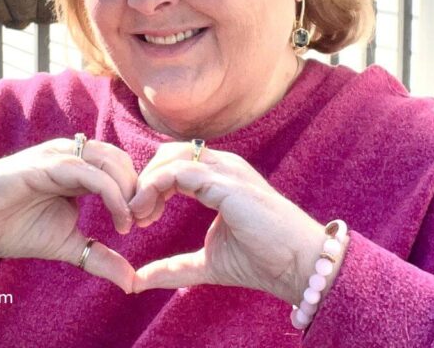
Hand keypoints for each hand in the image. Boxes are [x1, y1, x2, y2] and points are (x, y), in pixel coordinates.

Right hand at [0, 138, 136, 291]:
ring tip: (131, 222)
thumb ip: (100, 256)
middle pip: (123, 161)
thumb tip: (131, 281)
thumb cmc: (16, 227)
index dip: (139, 192)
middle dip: (139, 190)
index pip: (123, 167)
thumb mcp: (68, 245)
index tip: (146, 223)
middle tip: (144, 221)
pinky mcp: (45, 164)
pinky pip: (89, 172)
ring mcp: (59, 156)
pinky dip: (112, 194)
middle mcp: (72, 155)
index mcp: (80, 167)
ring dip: (129, 191)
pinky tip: (118, 220)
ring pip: (110, 161)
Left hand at [129, 143, 336, 303]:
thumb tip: (136, 281)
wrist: (297, 264)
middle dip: (144, 180)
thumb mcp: (207, 262)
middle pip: (168, 153)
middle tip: (136, 215)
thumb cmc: (261, 260)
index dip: (151, 186)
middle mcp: (223, 165)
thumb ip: (173, 267)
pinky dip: (154, 188)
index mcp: (220, 177)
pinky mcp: (225, 182)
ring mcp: (225, 170)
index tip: (141, 218)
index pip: (174, 163)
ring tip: (139, 215)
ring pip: (170, 158)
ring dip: (146, 185)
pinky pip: (178, 171)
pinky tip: (148, 212)